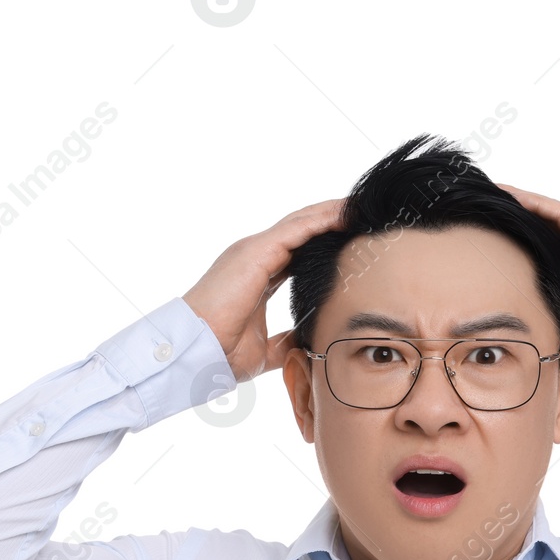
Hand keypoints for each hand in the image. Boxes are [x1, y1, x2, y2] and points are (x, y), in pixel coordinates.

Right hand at [182, 197, 346, 380]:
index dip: (323, 242)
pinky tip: (345, 215)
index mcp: (258, 275)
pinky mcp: (256, 252)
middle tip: (362, 214)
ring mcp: (254, 251)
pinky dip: (322, 219)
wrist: (196, 352)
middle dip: (331, 219)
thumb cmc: (220, 351)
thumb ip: (284, 343)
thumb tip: (305, 347)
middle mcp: (256, 257)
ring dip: (332, 213)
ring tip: (360, 208)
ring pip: (302, 222)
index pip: (298, 251)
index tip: (351, 239)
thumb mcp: (264, 350)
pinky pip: (297, 229)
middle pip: (301, 229)